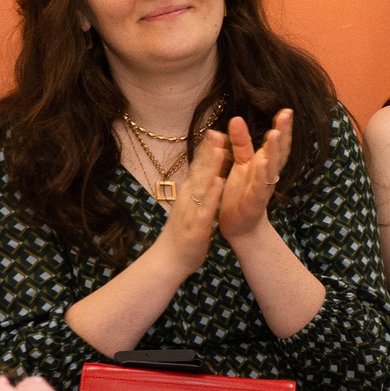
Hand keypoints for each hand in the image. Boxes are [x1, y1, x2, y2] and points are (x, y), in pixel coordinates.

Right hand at [153, 130, 228, 270]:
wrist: (169, 260)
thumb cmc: (183, 232)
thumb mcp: (190, 206)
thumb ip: (196, 189)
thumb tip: (202, 172)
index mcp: (188, 194)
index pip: (197, 168)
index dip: (206, 150)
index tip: (216, 131)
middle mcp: (187, 199)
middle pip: (197, 171)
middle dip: (207, 151)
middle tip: (217, 130)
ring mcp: (190, 211)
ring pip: (200, 186)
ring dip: (209, 167)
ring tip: (220, 149)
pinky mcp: (196, 227)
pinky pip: (205, 208)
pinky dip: (211, 195)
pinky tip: (218, 182)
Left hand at [215, 110, 290, 244]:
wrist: (239, 225)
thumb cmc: (241, 193)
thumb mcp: (241, 164)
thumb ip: (240, 142)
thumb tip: (236, 118)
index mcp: (265, 163)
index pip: (276, 143)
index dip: (282, 127)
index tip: (286, 110)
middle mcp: (269, 174)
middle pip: (279, 151)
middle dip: (284, 133)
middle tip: (287, 114)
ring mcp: (264, 187)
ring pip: (272, 166)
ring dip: (275, 150)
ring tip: (275, 133)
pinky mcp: (255, 201)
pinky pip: (260, 186)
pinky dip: (263, 174)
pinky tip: (263, 162)